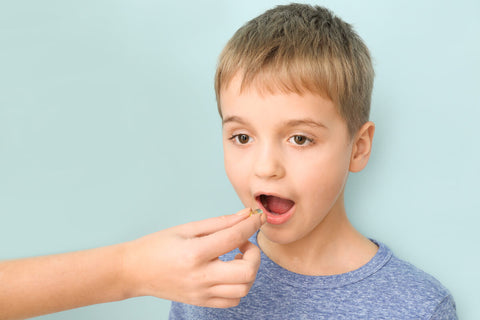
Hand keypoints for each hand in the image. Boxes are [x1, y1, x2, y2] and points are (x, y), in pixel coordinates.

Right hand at [121, 208, 265, 307]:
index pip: (234, 237)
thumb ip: (219, 223)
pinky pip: (232, 301)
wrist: (134, 271)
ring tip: (236, 257)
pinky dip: (238, 286)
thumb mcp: (187, 228)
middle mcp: (200, 277)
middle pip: (247, 271)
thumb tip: (244, 215)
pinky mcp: (202, 302)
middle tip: (244, 243)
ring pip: (244, 289)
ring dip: (248, 271)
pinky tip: (229, 273)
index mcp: (194, 253)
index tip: (259, 218)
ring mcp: (202, 293)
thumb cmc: (157, 246)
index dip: (251, 225)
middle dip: (255, 254)